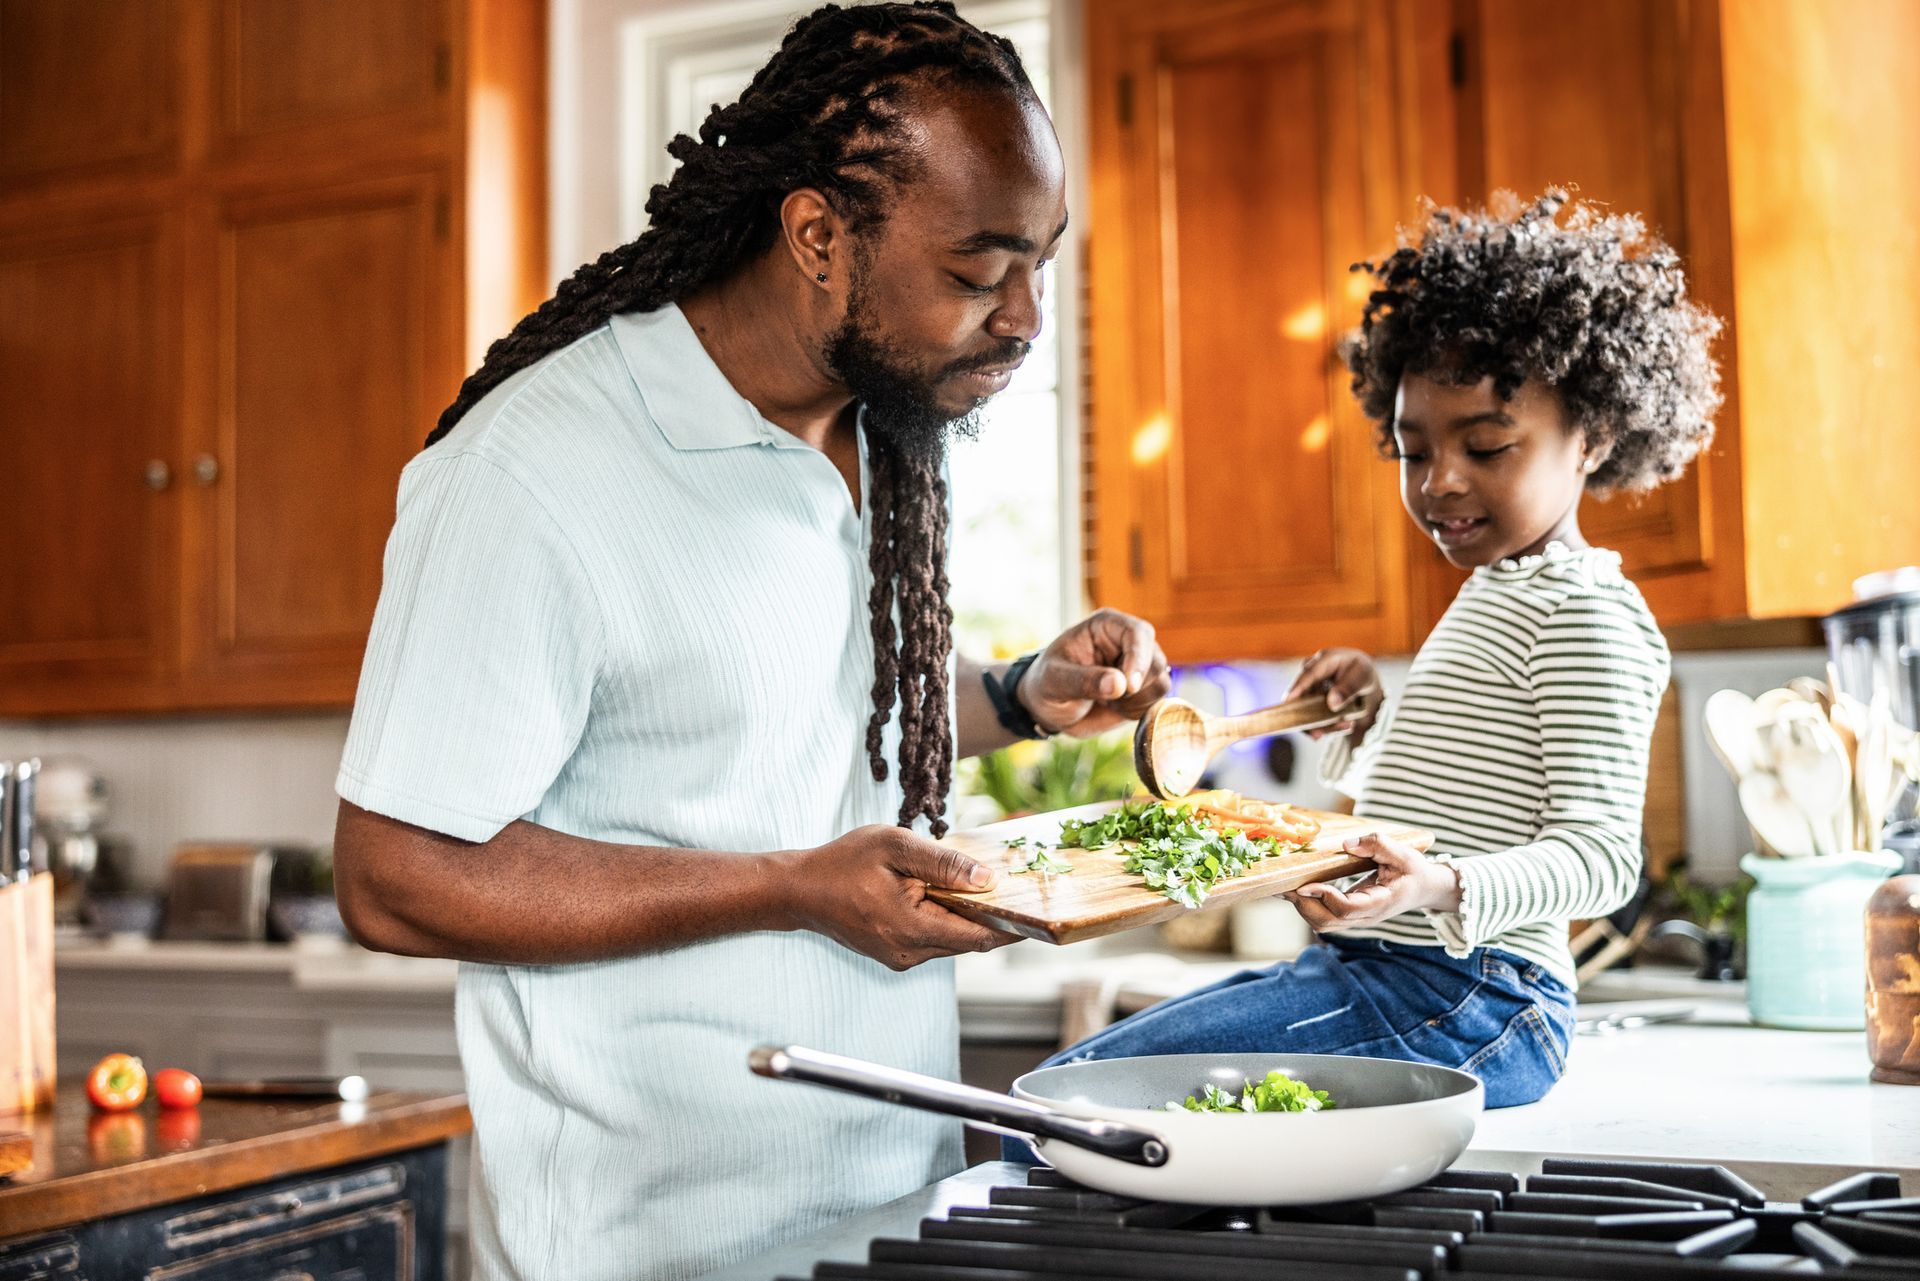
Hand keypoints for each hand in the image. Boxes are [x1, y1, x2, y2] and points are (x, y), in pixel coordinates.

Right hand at [779, 826, 1021, 969]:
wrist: (800, 890)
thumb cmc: (843, 863)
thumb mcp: (895, 847)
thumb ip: (943, 863)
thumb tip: (987, 879)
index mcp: (913, 929)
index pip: (981, 937)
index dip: (1011, 923)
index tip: (1036, 908)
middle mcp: (911, 953)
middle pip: (970, 939)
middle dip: (990, 913)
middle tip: (1011, 884)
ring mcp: (903, 957)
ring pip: (953, 939)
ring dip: (966, 915)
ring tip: (977, 884)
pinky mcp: (897, 953)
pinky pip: (935, 938)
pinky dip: (946, 918)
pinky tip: (944, 892)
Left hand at [1018, 608, 1171, 735]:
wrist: (1048, 708)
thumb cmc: (1046, 685)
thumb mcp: (1054, 681)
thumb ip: (1083, 681)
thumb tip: (1119, 684)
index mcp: (1106, 626)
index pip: (1138, 633)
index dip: (1138, 659)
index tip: (1129, 687)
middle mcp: (1128, 641)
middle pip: (1156, 660)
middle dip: (1137, 687)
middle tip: (1109, 699)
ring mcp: (1139, 665)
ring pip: (1162, 682)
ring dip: (1138, 700)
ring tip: (1110, 702)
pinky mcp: (1143, 688)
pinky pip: (1157, 701)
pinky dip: (1138, 710)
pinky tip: (1116, 708)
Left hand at [1282, 833, 1459, 932]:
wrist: (1424, 888)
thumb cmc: (1413, 870)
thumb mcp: (1403, 853)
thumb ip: (1378, 845)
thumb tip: (1348, 843)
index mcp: (1380, 903)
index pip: (1346, 909)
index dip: (1324, 897)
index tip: (1306, 882)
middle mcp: (1366, 917)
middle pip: (1328, 922)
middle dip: (1304, 904)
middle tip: (1285, 884)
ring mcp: (1358, 919)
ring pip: (1323, 923)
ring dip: (1302, 907)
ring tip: (1284, 887)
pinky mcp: (1350, 915)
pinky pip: (1325, 917)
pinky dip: (1308, 905)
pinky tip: (1295, 889)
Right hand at [1283, 647, 1382, 738]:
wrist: (1361, 679)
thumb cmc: (1360, 672)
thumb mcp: (1362, 677)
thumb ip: (1348, 688)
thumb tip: (1331, 704)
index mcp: (1324, 659)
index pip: (1309, 674)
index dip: (1298, 687)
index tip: (1288, 701)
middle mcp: (1311, 674)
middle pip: (1303, 698)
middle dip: (1311, 718)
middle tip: (1320, 734)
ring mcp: (1308, 689)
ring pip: (1305, 712)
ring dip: (1323, 725)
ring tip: (1346, 726)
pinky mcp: (1310, 704)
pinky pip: (1312, 719)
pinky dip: (1327, 727)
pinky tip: (1345, 725)